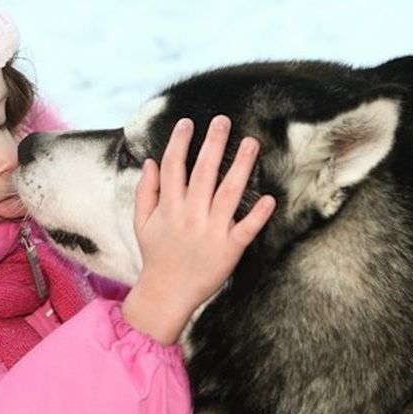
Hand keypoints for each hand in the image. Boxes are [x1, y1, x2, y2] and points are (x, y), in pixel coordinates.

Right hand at [121, 115, 274, 344]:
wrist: (168, 293)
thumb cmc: (156, 255)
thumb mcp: (142, 223)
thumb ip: (145, 191)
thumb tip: (150, 160)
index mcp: (169, 208)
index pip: (173, 167)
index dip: (179, 143)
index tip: (188, 123)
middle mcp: (190, 216)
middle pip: (203, 173)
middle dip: (213, 144)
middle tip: (223, 120)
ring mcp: (211, 232)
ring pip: (228, 193)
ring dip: (240, 167)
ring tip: (250, 143)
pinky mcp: (229, 249)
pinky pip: (246, 229)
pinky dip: (258, 215)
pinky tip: (270, 199)